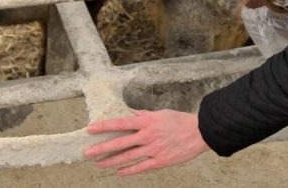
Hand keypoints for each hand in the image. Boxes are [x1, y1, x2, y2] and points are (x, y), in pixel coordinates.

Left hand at [84, 109, 210, 175]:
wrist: (199, 132)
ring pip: (127, 157)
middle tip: (87, 152)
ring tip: (99, 164)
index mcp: (146, 121)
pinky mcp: (160, 161)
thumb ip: (142, 115)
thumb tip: (129, 113)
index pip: (120, 123)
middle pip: (120, 143)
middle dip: (102, 148)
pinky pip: (141, 167)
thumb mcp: (159, 113)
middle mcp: (147, 136)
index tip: (90, 129)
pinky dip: (129, 171)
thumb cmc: (179, 120)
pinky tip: (119, 172)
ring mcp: (153, 150)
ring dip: (111, 161)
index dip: (104, 126)